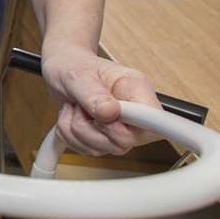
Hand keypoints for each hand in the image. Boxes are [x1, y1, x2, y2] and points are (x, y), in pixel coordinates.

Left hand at [39, 44, 161, 155]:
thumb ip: (94, 94)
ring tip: (77, 107)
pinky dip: (70, 135)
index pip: (156, 118)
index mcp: (138, 89)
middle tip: (82, 103)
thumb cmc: (75, 68)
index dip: (146, 125)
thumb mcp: (79, 75)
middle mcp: (136, 115)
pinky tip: (73, 117)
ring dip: (76, 128)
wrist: (63, 72)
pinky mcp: (107, 143)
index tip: (129, 122)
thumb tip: (111, 112)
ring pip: (100, 148)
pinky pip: (86, 150)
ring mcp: (123, 132)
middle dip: (90, 125)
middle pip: (123, 141)